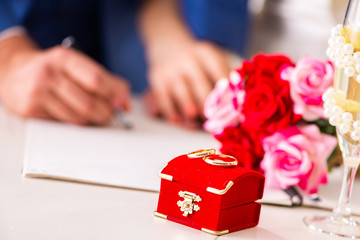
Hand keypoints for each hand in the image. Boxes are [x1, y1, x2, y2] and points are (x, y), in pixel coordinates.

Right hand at [0, 37, 129, 124]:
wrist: (14, 72)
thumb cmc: (53, 70)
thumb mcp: (76, 65)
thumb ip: (104, 81)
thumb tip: (125, 103)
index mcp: (64, 58)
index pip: (96, 79)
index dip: (115, 95)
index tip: (124, 104)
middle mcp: (49, 73)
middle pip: (89, 103)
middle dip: (105, 113)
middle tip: (108, 114)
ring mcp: (37, 92)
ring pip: (78, 118)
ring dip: (91, 120)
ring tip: (89, 113)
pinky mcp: (30, 110)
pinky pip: (64, 124)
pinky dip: (74, 123)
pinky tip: (70, 113)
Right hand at [146, 40, 229, 127]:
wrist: (168, 46)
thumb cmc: (198, 64)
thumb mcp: (211, 61)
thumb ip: (224, 80)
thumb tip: (237, 104)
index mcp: (206, 54)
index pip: (218, 72)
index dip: (226, 92)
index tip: (232, 109)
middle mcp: (188, 59)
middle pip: (199, 83)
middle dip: (207, 103)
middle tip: (214, 119)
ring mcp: (171, 69)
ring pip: (181, 91)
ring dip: (188, 108)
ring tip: (195, 122)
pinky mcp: (156, 78)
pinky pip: (163, 97)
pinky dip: (170, 111)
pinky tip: (177, 121)